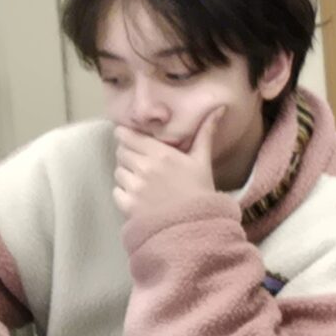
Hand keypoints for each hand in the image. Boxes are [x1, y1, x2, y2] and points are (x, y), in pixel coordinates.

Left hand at [114, 106, 229, 221]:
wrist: (198, 228)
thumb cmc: (201, 193)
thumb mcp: (203, 161)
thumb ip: (205, 133)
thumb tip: (220, 107)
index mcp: (160, 154)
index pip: (126, 135)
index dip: (128, 138)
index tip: (135, 144)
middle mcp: (144, 167)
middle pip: (120, 152)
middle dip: (129, 157)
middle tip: (144, 167)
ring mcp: (135, 187)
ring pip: (118, 172)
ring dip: (127, 176)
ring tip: (145, 185)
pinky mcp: (128, 205)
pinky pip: (116, 192)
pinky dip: (125, 195)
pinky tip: (141, 200)